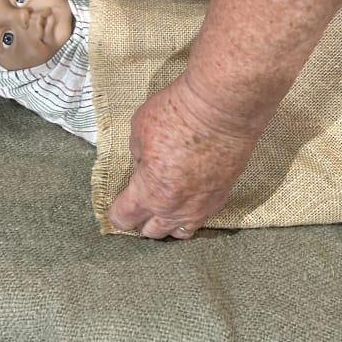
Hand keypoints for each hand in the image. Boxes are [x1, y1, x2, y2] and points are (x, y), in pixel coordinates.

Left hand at [107, 74, 265, 239]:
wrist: (222, 109)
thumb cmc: (179, 116)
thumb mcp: (140, 130)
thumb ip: (138, 155)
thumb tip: (144, 164)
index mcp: (147, 193)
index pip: (124, 219)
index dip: (119, 212)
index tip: (120, 203)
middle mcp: (174, 208)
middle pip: (152, 231)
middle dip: (143, 220)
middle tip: (142, 204)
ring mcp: (201, 206)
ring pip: (181, 231)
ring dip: (170, 222)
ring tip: (167, 207)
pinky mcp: (222, 196)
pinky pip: (203, 217)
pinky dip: (193, 212)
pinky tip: (191, 197)